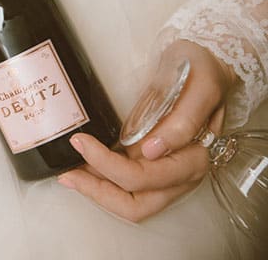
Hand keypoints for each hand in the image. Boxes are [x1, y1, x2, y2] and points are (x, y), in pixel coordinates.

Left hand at [58, 40, 237, 221]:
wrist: (202, 66)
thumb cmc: (202, 74)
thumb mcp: (200, 87)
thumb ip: (182, 121)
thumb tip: (153, 151)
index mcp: (192, 159)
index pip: (144, 177)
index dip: (108, 166)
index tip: (82, 142)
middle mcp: (179, 176)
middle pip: (135, 205)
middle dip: (96, 191)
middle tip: (68, 172)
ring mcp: (164, 176)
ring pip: (127, 204)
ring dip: (95, 192)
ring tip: (68, 173)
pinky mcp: (149, 168)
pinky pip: (124, 189)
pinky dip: (100, 184)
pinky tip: (79, 168)